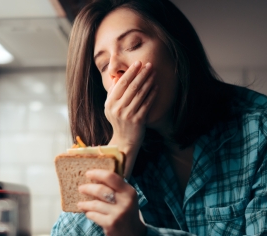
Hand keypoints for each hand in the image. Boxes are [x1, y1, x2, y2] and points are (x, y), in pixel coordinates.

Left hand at [77, 169, 146, 235]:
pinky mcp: (111, 224)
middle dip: (88, 188)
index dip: (97, 173)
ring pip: (95, 204)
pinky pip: (94, 215)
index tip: (88, 173)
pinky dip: (89, 213)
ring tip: (81, 204)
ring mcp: (118, 213)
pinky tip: (89, 213)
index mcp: (129, 192)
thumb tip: (95, 178)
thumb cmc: (127, 215)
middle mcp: (125, 201)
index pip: (111, 177)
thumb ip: (116, 189)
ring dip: (85, 203)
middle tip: (81, 188)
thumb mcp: (127, 199)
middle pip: (101, 190)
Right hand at [105, 61, 157, 177]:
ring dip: (148, 81)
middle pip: (132, 87)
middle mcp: (118, 108)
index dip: (130, 72)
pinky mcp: (138, 120)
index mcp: (110, 103)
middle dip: (141, 74)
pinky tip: (156, 86)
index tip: (138, 63)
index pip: (121, 84)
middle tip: (149, 65)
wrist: (124, 140)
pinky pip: (147, 103)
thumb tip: (117, 77)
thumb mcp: (111, 107)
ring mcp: (128, 115)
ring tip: (154, 73)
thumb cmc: (119, 121)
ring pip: (140, 94)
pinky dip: (152, 94)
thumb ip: (113, 92)